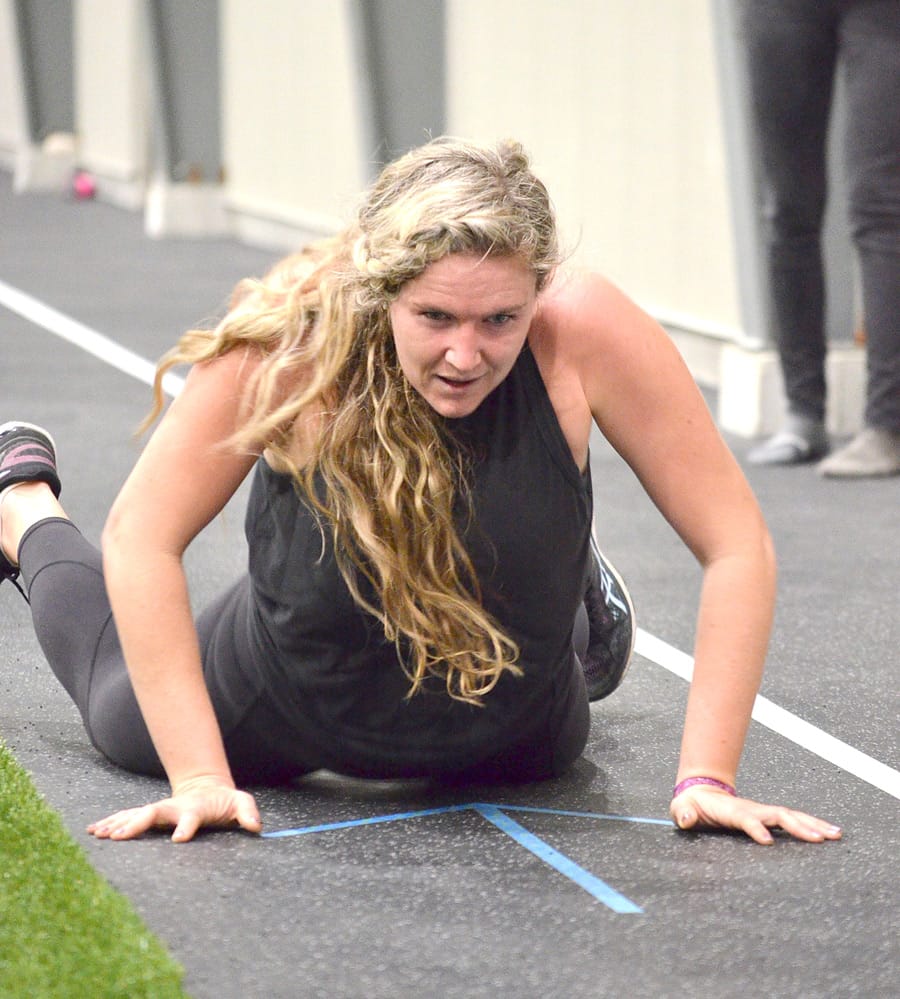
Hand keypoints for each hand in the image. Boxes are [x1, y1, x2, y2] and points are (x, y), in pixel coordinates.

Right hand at [87, 775, 261, 842]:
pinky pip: (129, 818)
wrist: (207, 787)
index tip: (179, 840)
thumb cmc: (225, 800)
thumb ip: (248, 813)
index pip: (192, 818)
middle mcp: (174, 808)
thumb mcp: (241, 803)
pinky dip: (112, 822)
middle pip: (154, 813)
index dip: (186, 827)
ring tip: (100, 833)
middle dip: (137, 823)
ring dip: (118, 823)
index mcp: (196, 808)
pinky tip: (96, 831)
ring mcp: (161, 810)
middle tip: (120, 836)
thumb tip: (255, 827)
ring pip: (136, 814)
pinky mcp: (151, 815)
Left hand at [670, 785, 841, 844]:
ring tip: (835, 834)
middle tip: (819, 839)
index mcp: (730, 811)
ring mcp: (762, 812)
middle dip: (798, 826)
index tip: (768, 841)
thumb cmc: (691, 806)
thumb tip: (684, 819)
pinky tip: (831, 833)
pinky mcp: (768, 817)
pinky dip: (812, 825)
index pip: (745, 818)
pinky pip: (793, 820)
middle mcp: (751, 809)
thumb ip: (683, 815)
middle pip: (778, 815)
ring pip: (791, 816)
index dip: (755, 828)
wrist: (701, 792)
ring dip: (813, 824)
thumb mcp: (682, 810)